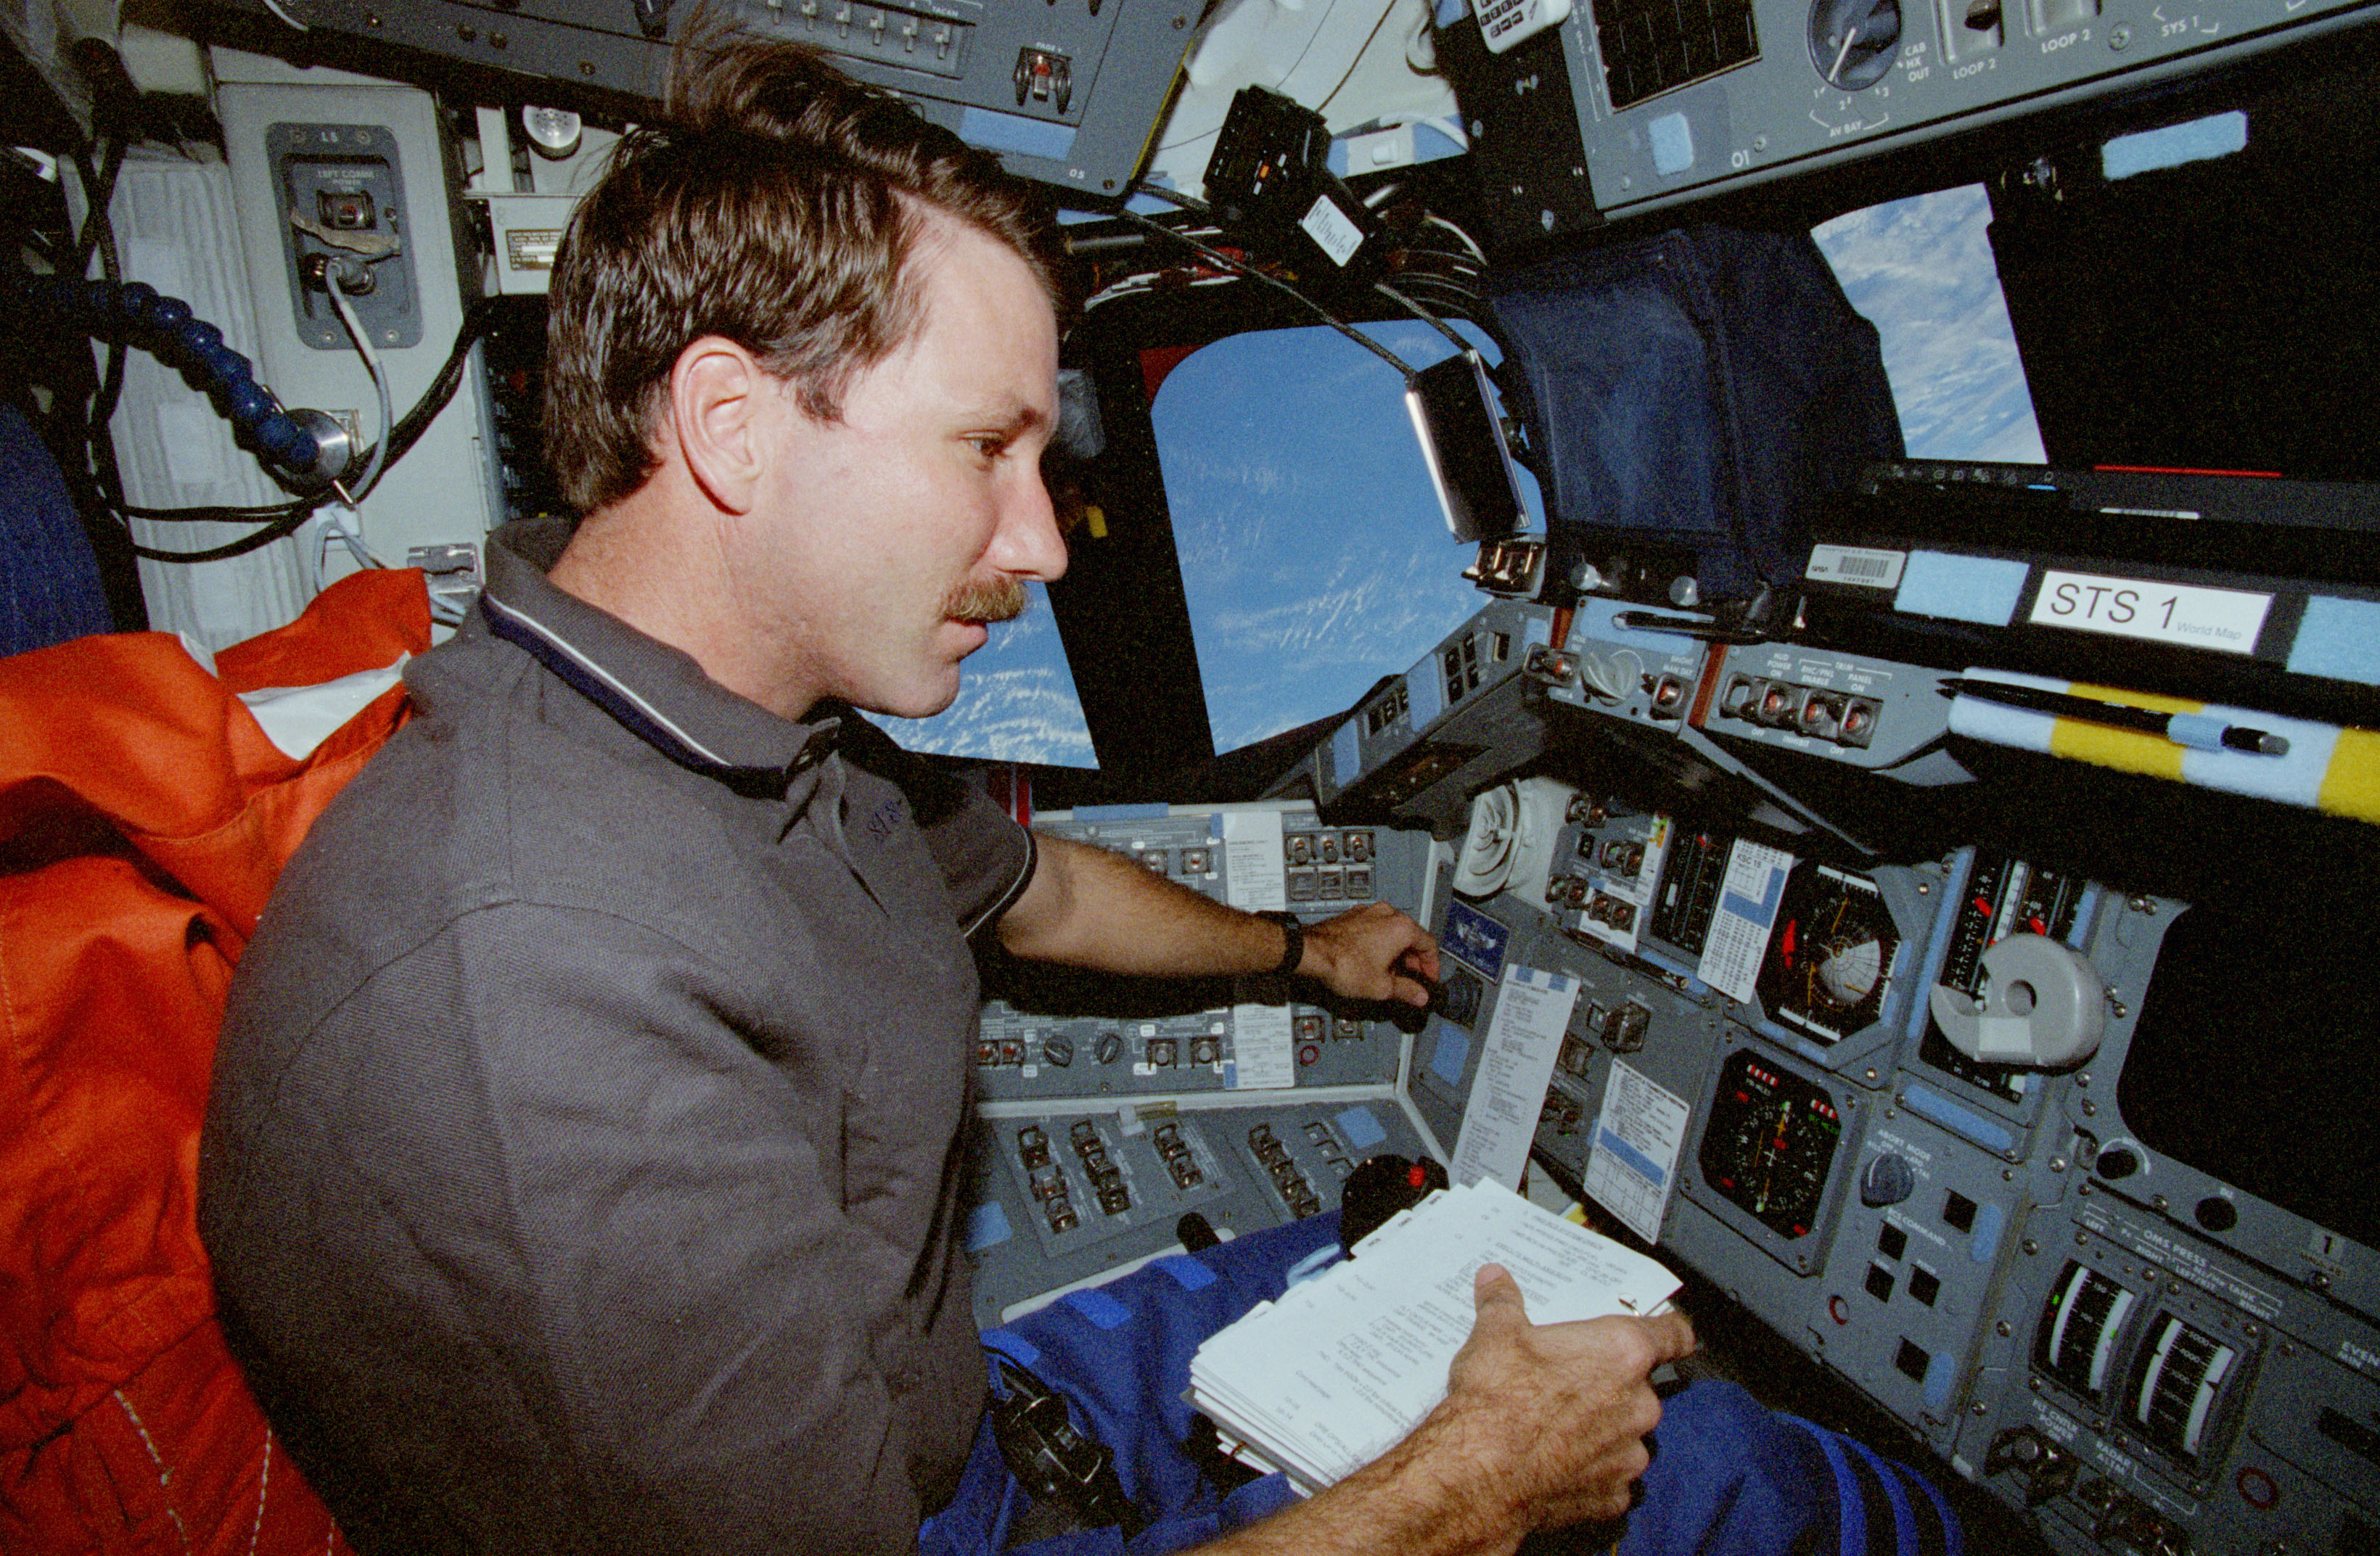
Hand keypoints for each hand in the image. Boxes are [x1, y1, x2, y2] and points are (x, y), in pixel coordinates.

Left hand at [1297, 902, 1438, 1006]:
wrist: (1309, 953)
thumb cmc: (1343, 964)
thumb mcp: (1382, 987)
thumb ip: (1407, 991)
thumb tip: (1419, 995)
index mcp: (1401, 927)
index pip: (1429, 944)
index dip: (1432, 965)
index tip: (1428, 978)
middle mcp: (1386, 914)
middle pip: (1411, 936)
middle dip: (1413, 960)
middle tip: (1412, 978)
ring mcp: (1367, 913)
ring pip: (1391, 931)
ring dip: (1395, 951)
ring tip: (1390, 973)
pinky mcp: (1351, 917)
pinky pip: (1374, 929)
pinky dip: (1378, 944)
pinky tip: (1371, 961)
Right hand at [1436, 1264, 1695, 1531]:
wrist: (1480, 1476)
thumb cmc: (1497, 1401)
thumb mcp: (1495, 1335)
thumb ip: (1503, 1302)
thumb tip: (1494, 1278)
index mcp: (1622, 1353)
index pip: (1674, 1334)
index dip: (1669, 1329)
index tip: (1664, 1329)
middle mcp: (1639, 1404)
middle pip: (1640, 1385)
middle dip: (1609, 1383)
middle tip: (1568, 1379)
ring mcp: (1630, 1454)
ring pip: (1626, 1432)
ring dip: (1601, 1427)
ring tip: (1554, 1424)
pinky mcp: (1614, 1495)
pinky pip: (1610, 1474)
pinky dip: (1589, 1468)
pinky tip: (1554, 1460)